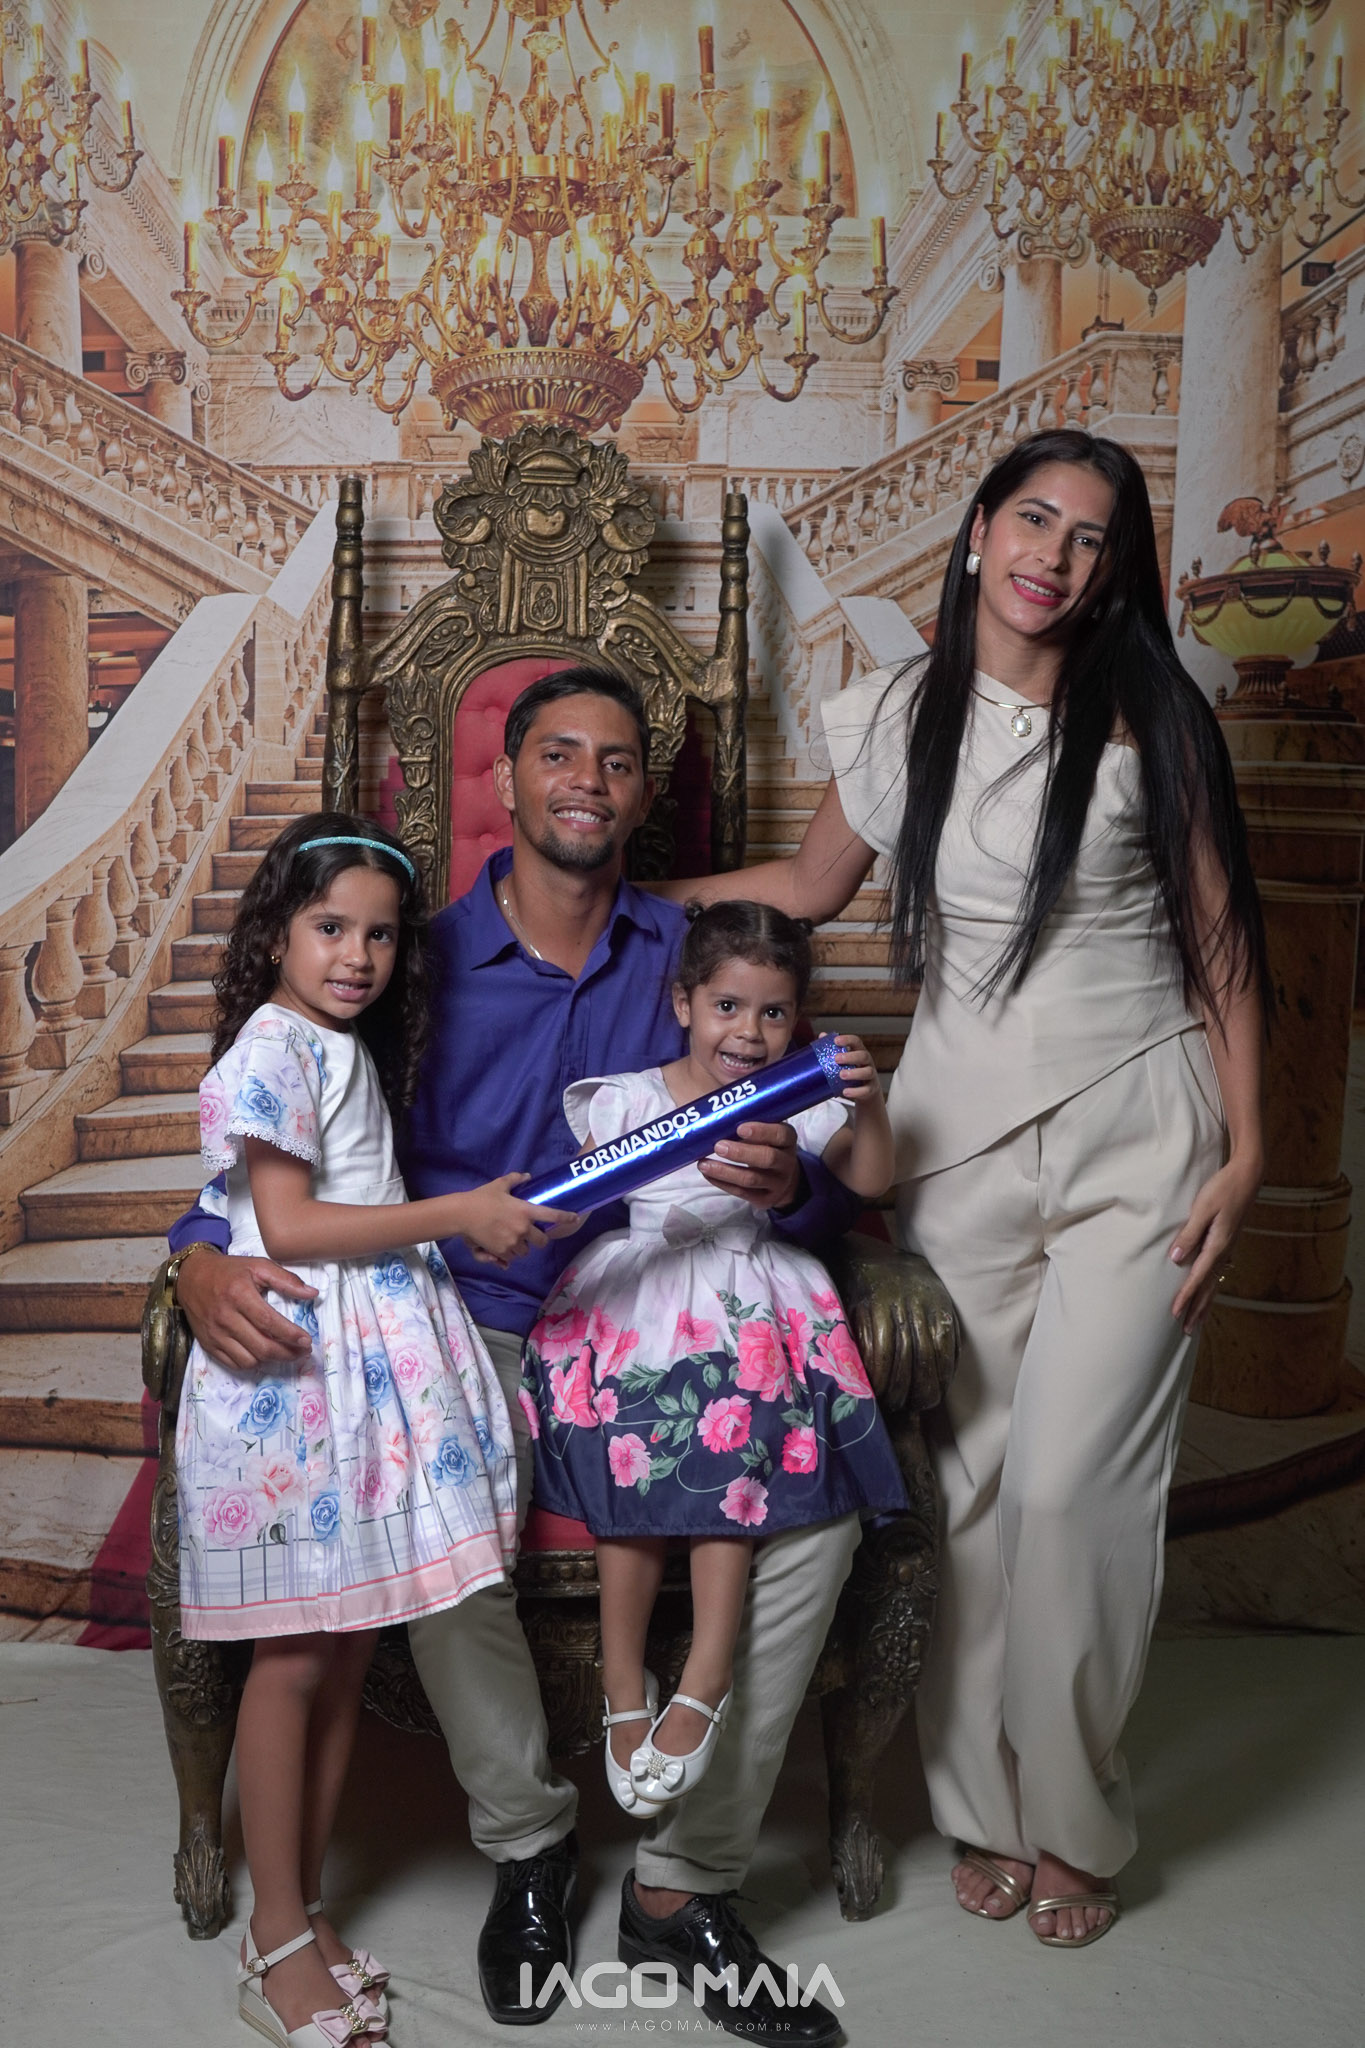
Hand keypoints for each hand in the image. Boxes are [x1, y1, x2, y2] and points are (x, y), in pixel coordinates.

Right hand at [175, 1246, 317, 1371]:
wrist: (191, 1277)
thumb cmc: (229, 1271)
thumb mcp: (258, 1266)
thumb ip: (286, 1279)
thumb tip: (313, 1293)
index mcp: (239, 1295)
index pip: (269, 1322)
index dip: (290, 1335)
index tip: (306, 1341)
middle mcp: (225, 1317)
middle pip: (261, 1346)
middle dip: (287, 1353)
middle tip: (302, 1351)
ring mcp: (215, 1334)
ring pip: (249, 1360)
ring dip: (271, 1360)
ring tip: (286, 1352)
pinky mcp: (208, 1344)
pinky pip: (234, 1364)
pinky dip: (252, 1363)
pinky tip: (264, 1354)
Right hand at [452, 1173, 580, 1267]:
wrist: (462, 1214)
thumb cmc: (481, 1198)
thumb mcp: (499, 1185)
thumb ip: (515, 1180)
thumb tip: (527, 1176)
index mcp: (525, 1211)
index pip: (552, 1215)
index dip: (566, 1217)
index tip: (575, 1218)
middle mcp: (522, 1229)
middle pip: (542, 1242)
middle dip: (538, 1240)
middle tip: (530, 1235)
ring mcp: (512, 1243)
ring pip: (525, 1252)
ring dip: (522, 1248)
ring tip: (511, 1240)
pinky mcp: (501, 1253)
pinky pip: (510, 1259)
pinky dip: (508, 1257)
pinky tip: (501, 1250)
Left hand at [698, 1118, 801, 1211]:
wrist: (784, 1180)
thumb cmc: (767, 1146)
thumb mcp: (768, 1133)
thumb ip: (750, 1121)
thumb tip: (718, 1112)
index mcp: (788, 1140)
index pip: (780, 1134)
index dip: (761, 1131)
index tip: (740, 1128)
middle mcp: (786, 1162)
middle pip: (767, 1158)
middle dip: (740, 1153)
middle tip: (718, 1146)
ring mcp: (777, 1183)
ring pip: (751, 1179)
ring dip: (725, 1171)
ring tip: (704, 1164)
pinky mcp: (765, 1198)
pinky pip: (742, 1192)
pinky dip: (722, 1183)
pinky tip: (708, 1174)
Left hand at [832, 1032, 879, 1101]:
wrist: (866, 1091)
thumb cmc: (852, 1071)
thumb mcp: (844, 1060)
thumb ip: (833, 1049)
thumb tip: (822, 1035)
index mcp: (859, 1052)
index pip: (856, 1042)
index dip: (847, 1040)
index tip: (836, 1040)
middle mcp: (867, 1062)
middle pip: (863, 1056)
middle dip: (850, 1057)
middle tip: (836, 1059)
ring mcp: (871, 1076)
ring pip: (867, 1072)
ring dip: (854, 1073)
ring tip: (841, 1075)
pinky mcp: (871, 1089)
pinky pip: (866, 1090)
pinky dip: (856, 1091)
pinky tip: (845, 1091)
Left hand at [1169, 1153, 1261, 1333]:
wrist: (1248, 1176)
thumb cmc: (1223, 1189)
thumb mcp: (1202, 1208)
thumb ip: (1189, 1233)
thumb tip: (1176, 1257)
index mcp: (1217, 1245)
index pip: (1197, 1277)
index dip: (1185, 1296)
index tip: (1174, 1314)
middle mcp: (1225, 1251)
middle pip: (1208, 1287)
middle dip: (1196, 1309)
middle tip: (1186, 1330)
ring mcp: (1228, 1248)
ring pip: (1215, 1282)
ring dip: (1205, 1303)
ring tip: (1196, 1321)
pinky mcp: (1228, 1242)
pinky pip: (1218, 1272)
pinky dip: (1212, 1287)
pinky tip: (1209, 1292)